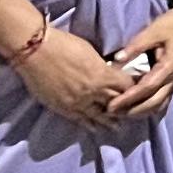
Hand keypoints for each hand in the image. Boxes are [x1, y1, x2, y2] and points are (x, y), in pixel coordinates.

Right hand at [13, 15, 131, 126]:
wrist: (35, 51)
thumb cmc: (63, 44)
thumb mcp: (90, 52)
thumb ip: (101, 67)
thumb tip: (108, 74)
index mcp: (101, 76)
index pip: (126, 87)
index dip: (133, 88)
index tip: (138, 90)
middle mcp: (92, 93)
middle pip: (115, 104)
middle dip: (124, 108)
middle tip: (132, 112)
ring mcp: (76, 103)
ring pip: (98, 116)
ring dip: (109, 121)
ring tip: (118, 127)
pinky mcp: (62, 108)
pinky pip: (80, 120)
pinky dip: (89, 124)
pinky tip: (95, 128)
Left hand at [104, 0, 172, 123]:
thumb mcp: (154, 30)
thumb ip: (136, 46)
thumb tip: (116, 59)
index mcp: (169, 67)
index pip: (147, 88)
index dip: (129, 98)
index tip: (111, 104)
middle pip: (153, 103)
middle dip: (132, 111)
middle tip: (112, 112)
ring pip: (159, 105)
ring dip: (140, 111)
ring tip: (121, 112)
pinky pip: (162, 100)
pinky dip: (148, 107)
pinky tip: (135, 106)